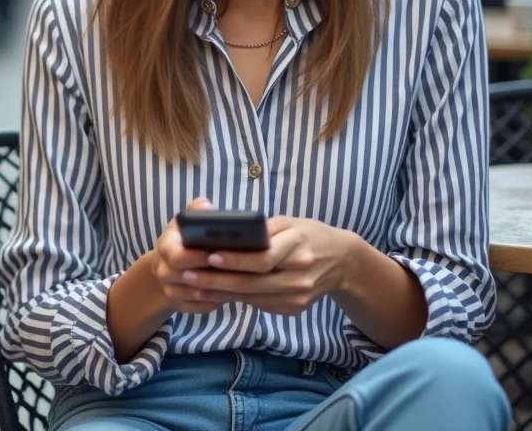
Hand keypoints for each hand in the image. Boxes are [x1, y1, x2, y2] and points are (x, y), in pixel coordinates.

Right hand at [149, 198, 228, 314]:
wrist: (166, 267)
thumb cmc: (181, 241)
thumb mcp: (184, 223)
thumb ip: (196, 212)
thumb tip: (207, 206)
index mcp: (165, 248)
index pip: (177, 256)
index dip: (197, 257)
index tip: (216, 253)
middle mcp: (163, 272)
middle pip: (188, 278)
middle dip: (212, 275)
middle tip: (235, 271)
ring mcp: (170, 291)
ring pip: (196, 296)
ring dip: (217, 290)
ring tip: (239, 282)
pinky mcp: (179, 306)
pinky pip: (200, 308)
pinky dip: (216, 302)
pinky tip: (232, 293)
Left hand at [180, 216, 353, 316]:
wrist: (342, 261)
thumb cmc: (307, 235)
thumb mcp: (290, 223)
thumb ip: (262, 230)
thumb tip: (226, 235)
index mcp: (298, 246)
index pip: (263, 258)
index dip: (236, 259)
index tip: (210, 256)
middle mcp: (299, 274)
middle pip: (253, 282)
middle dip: (217, 280)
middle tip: (189, 275)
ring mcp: (298, 295)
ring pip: (253, 297)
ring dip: (221, 293)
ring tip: (195, 286)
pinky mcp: (295, 308)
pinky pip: (260, 305)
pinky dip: (237, 300)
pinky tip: (216, 294)